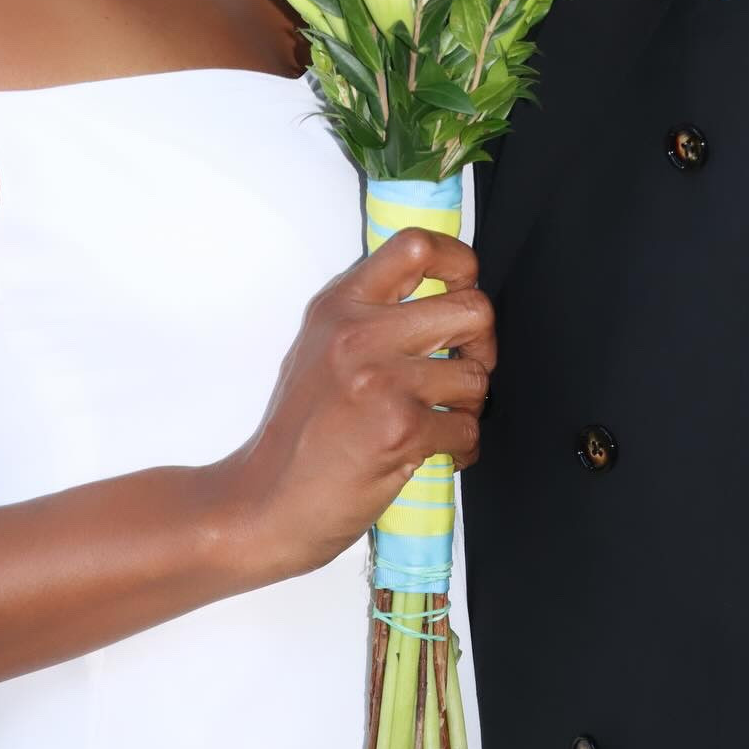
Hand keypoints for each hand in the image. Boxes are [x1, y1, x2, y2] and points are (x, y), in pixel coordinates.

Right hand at [223, 229, 494, 582]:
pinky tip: (439, 453)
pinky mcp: (398, 429)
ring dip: (472, 404)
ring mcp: (379, 379)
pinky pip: (468, 428)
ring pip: (477, 374)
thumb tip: (439, 297)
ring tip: (445, 418)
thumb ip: (369, 316)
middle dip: (484, 343)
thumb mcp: (319, 348)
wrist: (264, 503)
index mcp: (339, 305)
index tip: (465, 286)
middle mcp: (358, 333)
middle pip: (471, 307)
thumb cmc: (296, 435)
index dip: (459, 261)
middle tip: (466, 366)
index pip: (415, 245)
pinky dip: (463, 447)